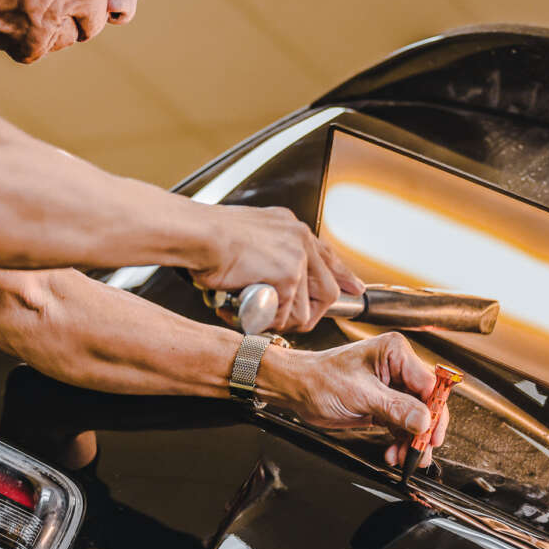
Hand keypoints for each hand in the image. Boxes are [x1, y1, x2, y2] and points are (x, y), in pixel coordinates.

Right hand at [191, 204, 364, 331]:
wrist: (196, 234)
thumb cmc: (206, 236)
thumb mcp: (246, 235)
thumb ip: (264, 251)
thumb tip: (265, 274)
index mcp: (289, 226)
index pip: (326, 255)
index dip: (341, 275)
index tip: (352, 287)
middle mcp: (298, 238)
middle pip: (326, 288)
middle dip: (311, 313)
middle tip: (290, 322)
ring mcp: (296, 257)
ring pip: (305, 309)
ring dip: (282, 320)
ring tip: (258, 316)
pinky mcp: (287, 276)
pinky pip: (285, 315)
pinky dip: (266, 321)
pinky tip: (248, 313)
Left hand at [260, 333, 451, 466]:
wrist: (297, 389)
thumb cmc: (319, 379)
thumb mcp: (360, 394)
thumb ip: (395, 407)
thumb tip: (424, 420)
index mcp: (395, 353)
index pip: (429, 384)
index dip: (435, 410)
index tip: (431, 434)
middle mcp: (398, 368)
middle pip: (427, 404)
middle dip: (424, 431)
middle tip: (420, 453)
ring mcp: (393, 388)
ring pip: (417, 420)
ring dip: (412, 442)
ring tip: (403, 458)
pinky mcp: (385, 405)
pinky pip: (403, 427)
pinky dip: (400, 443)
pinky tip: (392, 453)